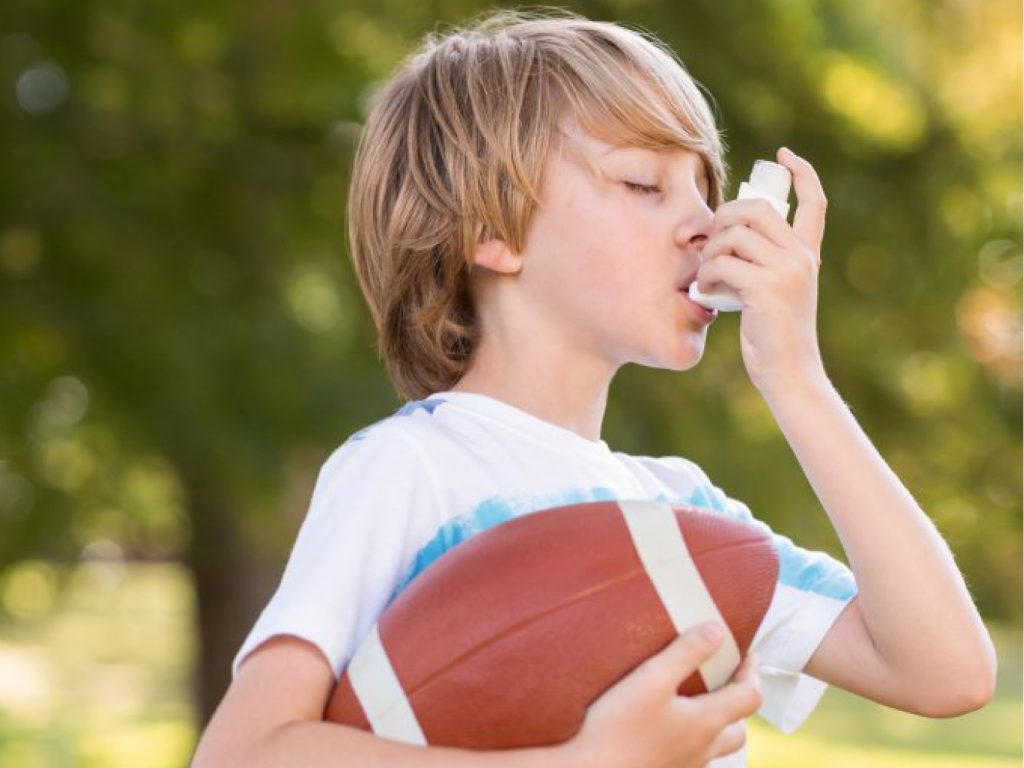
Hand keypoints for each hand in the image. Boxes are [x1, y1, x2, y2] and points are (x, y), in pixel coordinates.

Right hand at [560, 623, 762, 767]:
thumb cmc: (615, 726)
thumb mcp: (650, 678)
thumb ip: (686, 652)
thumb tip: (717, 631)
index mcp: (705, 723)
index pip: (749, 697)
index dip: (752, 672)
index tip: (747, 653)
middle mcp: (701, 750)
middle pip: (739, 729)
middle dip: (738, 702)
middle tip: (725, 679)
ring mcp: (684, 767)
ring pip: (716, 748)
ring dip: (717, 724)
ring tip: (696, 702)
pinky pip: (691, 759)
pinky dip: (691, 740)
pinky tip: (667, 728)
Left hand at [694, 147, 828, 393]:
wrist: (789, 373)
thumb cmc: (774, 336)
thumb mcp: (777, 292)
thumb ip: (763, 262)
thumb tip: (726, 238)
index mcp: (808, 255)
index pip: (814, 201)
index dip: (802, 172)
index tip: (784, 154)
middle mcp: (801, 257)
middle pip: (758, 208)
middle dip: (724, 215)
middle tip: (709, 240)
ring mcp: (786, 272)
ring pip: (735, 234)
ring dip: (710, 251)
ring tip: (705, 273)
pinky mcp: (765, 289)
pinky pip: (723, 263)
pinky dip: (705, 275)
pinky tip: (704, 291)